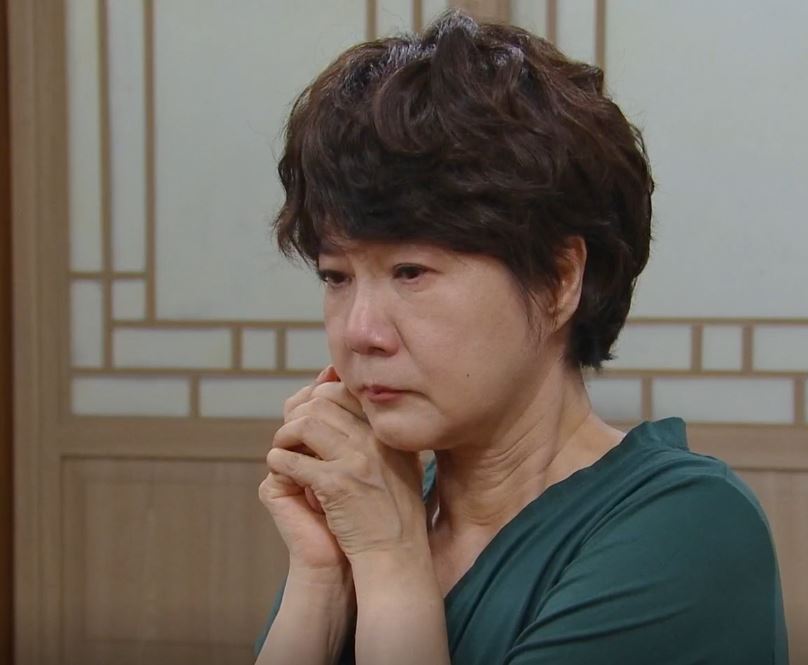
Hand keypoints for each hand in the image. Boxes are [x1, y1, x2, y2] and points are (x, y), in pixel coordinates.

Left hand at [266, 379, 427, 562]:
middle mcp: (374, 440)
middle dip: (298, 414)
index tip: (311, 416)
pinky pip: (292, 460)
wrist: (397, 554)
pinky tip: (280, 469)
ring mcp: (355, 460)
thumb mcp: (401, 465)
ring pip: (305, 424)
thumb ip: (381, 437)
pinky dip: (278, 461)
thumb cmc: (394, 513)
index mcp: (388, 433)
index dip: (320, 398)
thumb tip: (355, 409)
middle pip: (322, 402)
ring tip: (283, 449)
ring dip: (285, 434)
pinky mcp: (335, 485)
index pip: (347, 392)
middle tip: (291, 434)